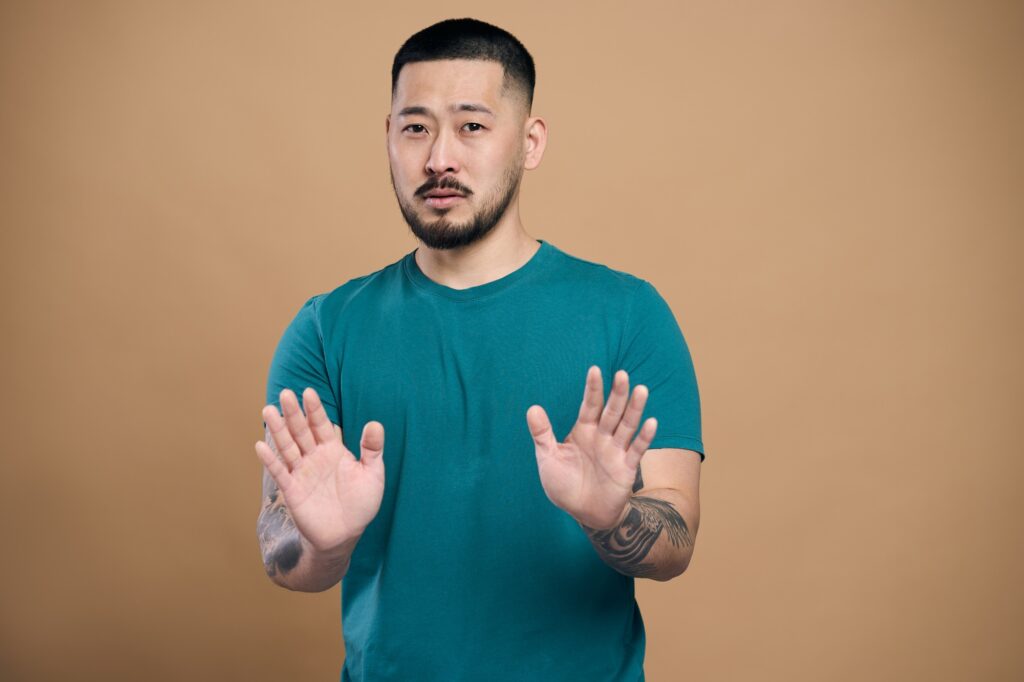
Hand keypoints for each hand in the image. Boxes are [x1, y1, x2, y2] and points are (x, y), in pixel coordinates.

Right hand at [255, 387, 384, 551]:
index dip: (316, 409)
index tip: (308, 392)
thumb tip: (375, 424)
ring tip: (269, 410)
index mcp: (334, 450)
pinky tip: (260, 446)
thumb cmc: (362, 503)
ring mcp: (302, 473)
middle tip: (285, 393)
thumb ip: (372, 449)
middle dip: (294, 413)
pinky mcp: (292, 491)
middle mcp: (315, 458)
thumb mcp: (372, 474)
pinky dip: (270, 460)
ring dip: (278, 430)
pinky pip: (280, 473)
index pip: (322, 425)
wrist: (346, 534)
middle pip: (302, 431)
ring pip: (288, 447)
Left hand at [526, 366, 656, 529]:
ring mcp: (616, 451)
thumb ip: (542, 434)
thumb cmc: (564, 484)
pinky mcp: (626, 468)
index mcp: (583, 431)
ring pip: (627, 425)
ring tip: (641, 390)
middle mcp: (602, 437)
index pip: (590, 405)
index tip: (595, 369)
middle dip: (617, 393)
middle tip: (622, 374)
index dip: (593, 389)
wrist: (582, 512)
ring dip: (634, 409)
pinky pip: (637, 450)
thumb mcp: (548, 458)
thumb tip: (532, 408)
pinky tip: (652, 422)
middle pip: (611, 411)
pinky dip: (644, 437)